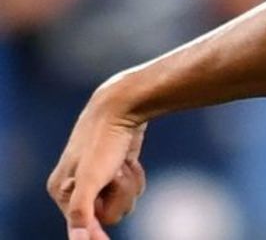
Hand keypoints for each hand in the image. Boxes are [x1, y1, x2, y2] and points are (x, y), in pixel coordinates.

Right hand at [47, 92, 147, 239]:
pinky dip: (136, 176)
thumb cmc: (103, 142)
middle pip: (109, 214)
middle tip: (116, 171)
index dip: (95, 234)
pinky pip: (133, 188)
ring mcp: (100, 178)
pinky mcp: (118, 169)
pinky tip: (130, 159)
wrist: (123, 107)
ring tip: (123, 162)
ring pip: (124, 201)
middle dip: (120, 194)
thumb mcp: (90, 179)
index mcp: (61, 191)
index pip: (83, 225)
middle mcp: (77, 187)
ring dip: (130, 183)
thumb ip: (80, 211)